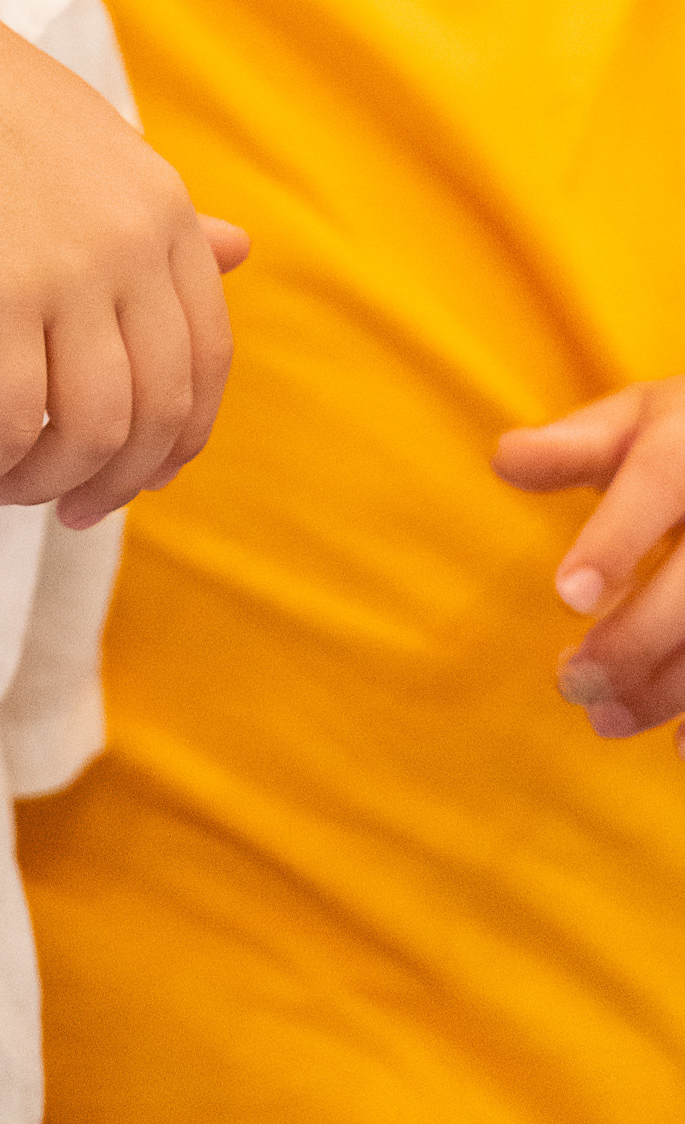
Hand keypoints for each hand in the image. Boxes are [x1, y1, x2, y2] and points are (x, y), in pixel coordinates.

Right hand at [0, 0, 246, 523]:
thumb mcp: (92, 145)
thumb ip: (161, 216)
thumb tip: (240, 251)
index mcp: (166, 208)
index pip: (208, 366)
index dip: (171, 443)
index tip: (116, 473)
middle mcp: (138, 242)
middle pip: (158, 415)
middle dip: (111, 484)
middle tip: (57, 508)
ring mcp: (73, 267)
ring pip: (88, 431)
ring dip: (39, 484)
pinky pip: (10, 419)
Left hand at [495, 381, 684, 749]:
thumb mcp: (642, 420)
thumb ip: (576, 444)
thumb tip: (503, 459)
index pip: (659, 480)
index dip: (616, 539)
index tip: (567, 597)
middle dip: (635, 639)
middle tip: (568, 681)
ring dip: (668, 688)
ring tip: (603, 718)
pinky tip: (679, 750)